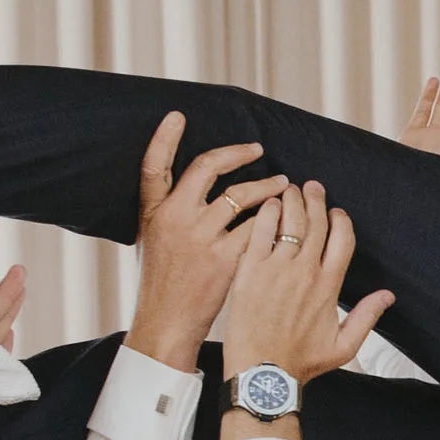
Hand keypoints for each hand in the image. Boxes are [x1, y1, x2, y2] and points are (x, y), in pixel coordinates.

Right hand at [129, 112, 288, 369]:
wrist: (166, 322)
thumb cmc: (163, 282)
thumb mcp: (153, 240)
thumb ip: (170, 211)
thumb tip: (194, 186)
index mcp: (154, 212)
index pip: (153, 166)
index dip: (163, 139)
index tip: (177, 117)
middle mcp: (175, 218)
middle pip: (208, 168)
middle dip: (237, 154)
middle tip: (258, 149)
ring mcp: (199, 236)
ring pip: (241, 195)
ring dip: (267, 186)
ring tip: (284, 184)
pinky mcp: (224, 257)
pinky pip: (258, 227)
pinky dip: (273, 221)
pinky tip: (286, 219)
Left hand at [220, 182, 394, 380]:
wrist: (262, 373)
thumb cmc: (300, 363)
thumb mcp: (344, 346)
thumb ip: (367, 317)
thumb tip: (388, 296)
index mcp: (330, 286)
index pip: (342, 238)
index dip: (340, 219)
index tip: (335, 213)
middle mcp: (306, 271)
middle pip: (316, 222)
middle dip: (316, 199)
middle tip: (312, 187)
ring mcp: (277, 268)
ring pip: (290, 220)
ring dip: (293, 199)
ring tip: (291, 189)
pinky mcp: (251, 270)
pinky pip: (262, 231)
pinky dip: (268, 212)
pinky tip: (270, 204)